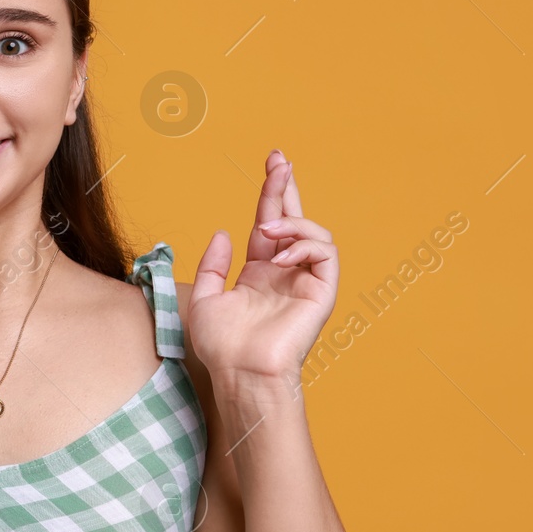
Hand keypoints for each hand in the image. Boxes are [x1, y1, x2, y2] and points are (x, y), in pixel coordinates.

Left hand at [189, 150, 337, 385]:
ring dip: (291, 222)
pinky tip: (280, 255)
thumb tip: (225, 232)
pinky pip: (325, 254)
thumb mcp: (207, 298)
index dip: (270, 193)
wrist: (240, 371)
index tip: (271, 163)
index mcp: (260, 272)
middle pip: (293, 218)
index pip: (269, 223)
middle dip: (287, 187)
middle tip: (280, 160)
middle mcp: (285, 272)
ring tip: (267, 229)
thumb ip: (215, 264)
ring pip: (314, 234)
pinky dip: (304, 246)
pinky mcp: (322, 292)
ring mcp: (305, 281)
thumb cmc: (222, 345)